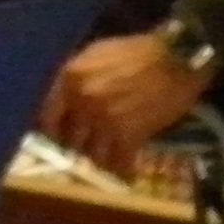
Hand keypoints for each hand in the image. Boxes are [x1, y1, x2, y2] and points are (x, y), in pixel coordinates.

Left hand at [43, 32, 208, 173]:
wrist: (178, 58)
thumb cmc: (137, 51)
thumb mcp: (95, 54)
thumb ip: (75, 76)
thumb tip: (62, 96)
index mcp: (70, 79)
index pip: (46, 116)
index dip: (51, 130)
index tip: (57, 136)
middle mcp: (81, 102)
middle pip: (67, 139)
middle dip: (76, 145)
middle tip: (84, 148)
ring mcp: (104, 121)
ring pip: (90, 154)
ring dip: (98, 158)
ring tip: (106, 158)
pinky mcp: (129, 136)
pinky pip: (117, 163)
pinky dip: (121, 169)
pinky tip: (125, 172)